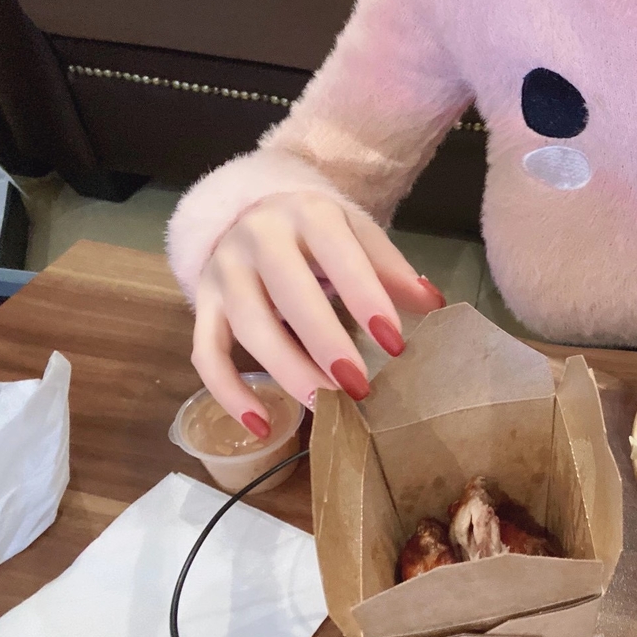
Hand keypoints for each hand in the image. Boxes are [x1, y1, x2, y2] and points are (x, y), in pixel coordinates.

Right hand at [192, 192, 444, 436]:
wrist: (255, 211)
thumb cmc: (318, 234)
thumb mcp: (357, 236)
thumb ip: (391, 270)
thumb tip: (435, 304)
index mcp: (308, 213)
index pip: (337, 255)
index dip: (365, 298)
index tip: (394, 344)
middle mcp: (258, 238)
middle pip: (289, 295)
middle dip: (326, 344)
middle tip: (358, 388)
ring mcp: (224, 271)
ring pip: (249, 328)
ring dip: (287, 372)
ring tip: (325, 404)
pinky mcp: (202, 303)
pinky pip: (206, 353)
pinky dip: (228, 394)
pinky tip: (262, 425)